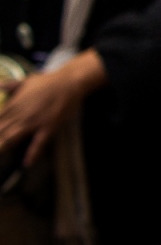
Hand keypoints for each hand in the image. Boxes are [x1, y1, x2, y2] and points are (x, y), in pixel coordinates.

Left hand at [0, 51, 106, 166]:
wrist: (70, 82)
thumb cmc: (48, 81)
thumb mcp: (26, 80)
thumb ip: (11, 85)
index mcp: (14, 104)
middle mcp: (21, 115)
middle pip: (0, 131)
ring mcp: (34, 122)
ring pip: (13, 138)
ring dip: (3, 147)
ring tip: (0, 152)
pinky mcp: (48, 127)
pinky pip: (39, 143)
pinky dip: (32, 154)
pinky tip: (27, 163)